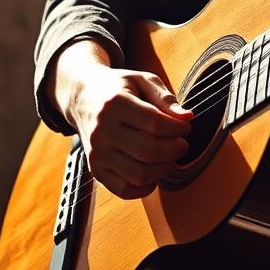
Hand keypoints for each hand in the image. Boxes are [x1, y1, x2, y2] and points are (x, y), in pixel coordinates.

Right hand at [52, 40, 191, 199]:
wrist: (82, 98)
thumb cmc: (118, 88)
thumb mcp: (142, 80)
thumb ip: (165, 97)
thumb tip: (187, 117)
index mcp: (115, 104)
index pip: (156, 123)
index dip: (179, 128)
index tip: (185, 126)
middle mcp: (102, 131)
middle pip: (149, 151)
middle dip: (175, 150)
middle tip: (182, 143)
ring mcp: (97, 153)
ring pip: (139, 174)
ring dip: (164, 169)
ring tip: (170, 157)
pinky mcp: (95, 170)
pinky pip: (124, 190)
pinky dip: (144, 187)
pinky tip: (154, 173)